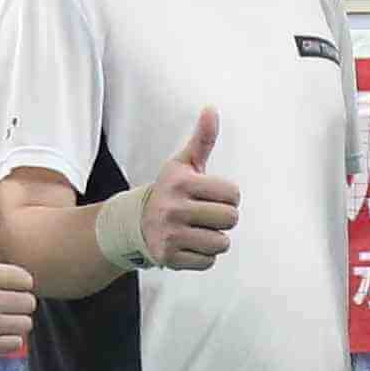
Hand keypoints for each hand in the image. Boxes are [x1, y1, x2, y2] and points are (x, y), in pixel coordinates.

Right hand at [139, 106, 238, 272]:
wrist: (135, 222)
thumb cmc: (171, 190)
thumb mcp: (183, 164)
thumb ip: (202, 139)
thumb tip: (212, 109)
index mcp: (181, 182)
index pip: (234, 194)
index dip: (228, 197)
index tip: (210, 196)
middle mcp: (173, 207)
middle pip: (231, 219)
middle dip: (223, 218)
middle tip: (204, 215)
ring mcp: (170, 233)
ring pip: (222, 242)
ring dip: (214, 238)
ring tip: (196, 229)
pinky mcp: (168, 256)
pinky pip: (208, 261)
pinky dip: (203, 255)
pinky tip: (188, 244)